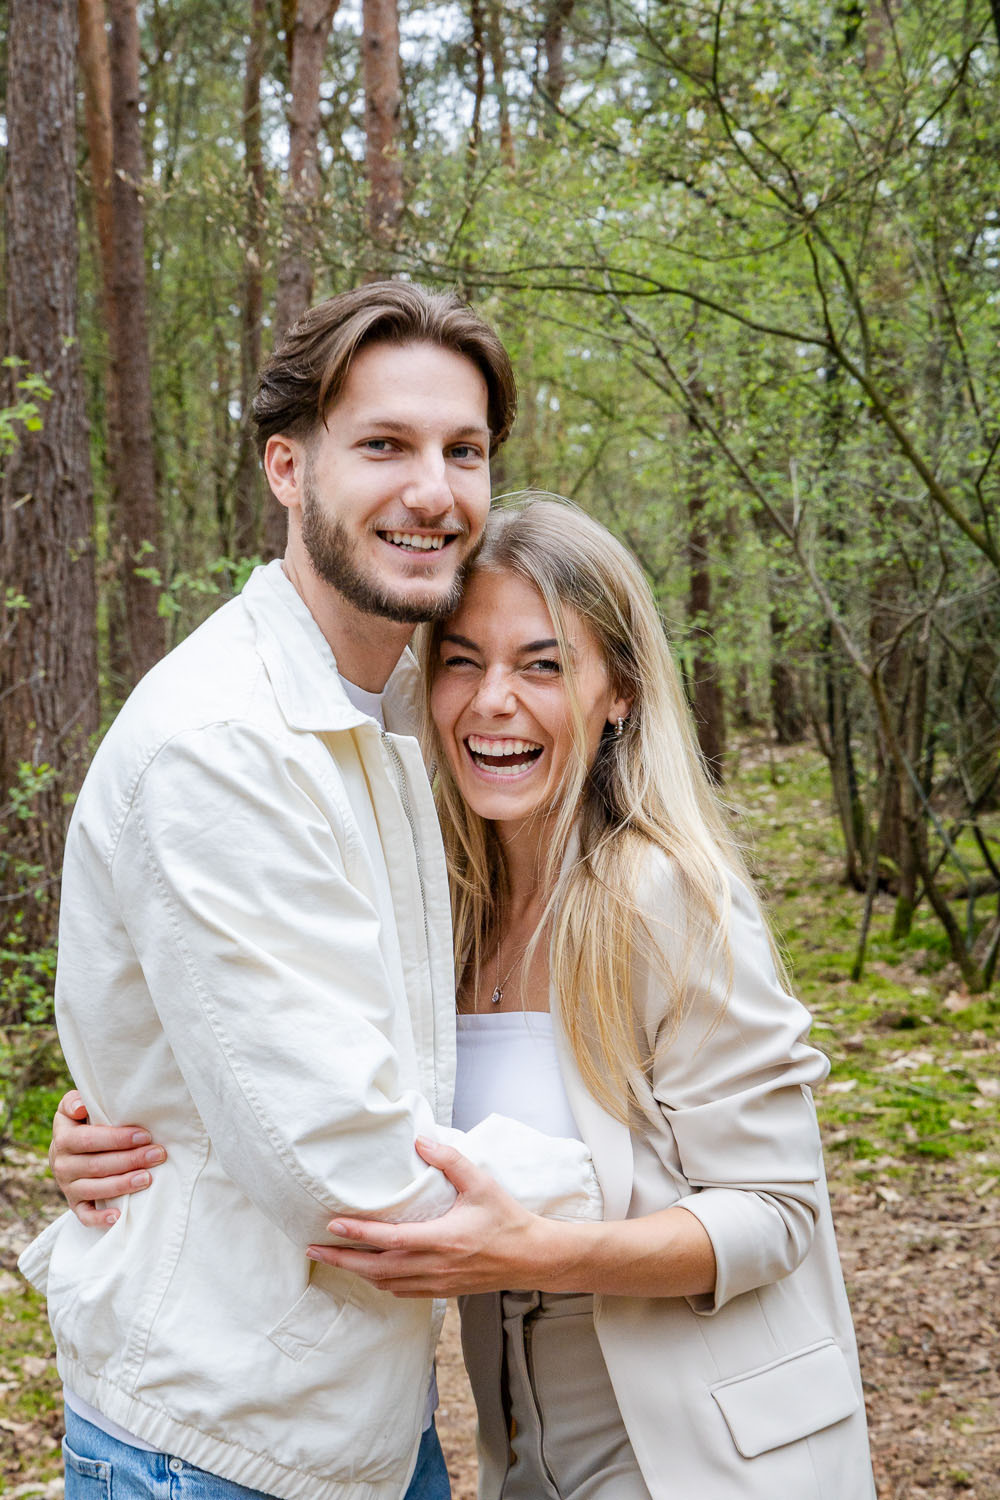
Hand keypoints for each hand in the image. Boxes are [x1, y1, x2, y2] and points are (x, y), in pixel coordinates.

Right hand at [49, 1090, 166, 1227]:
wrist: (66, 1150)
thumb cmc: (80, 1123)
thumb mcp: (72, 1108)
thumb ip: (75, 1102)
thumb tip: (81, 1106)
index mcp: (63, 1138)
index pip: (89, 1140)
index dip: (117, 1138)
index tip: (144, 1135)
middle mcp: (61, 1164)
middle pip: (97, 1165)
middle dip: (131, 1160)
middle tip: (158, 1154)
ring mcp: (67, 1186)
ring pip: (95, 1189)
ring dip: (123, 1184)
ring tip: (148, 1178)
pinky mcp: (74, 1204)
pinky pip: (85, 1215)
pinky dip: (100, 1218)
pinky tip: (119, 1215)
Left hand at [306, 1137, 551, 1297]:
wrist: (531, 1257)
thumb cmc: (506, 1219)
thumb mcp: (481, 1183)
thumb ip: (451, 1160)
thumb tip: (421, 1140)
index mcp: (442, 1240)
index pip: (390, 1240)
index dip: (359, 1234)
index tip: (332, 1224)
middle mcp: (434, 1266)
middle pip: (377, 1269)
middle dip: (342, 1260)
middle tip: (313, 1248)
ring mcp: (436, 1282)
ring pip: (385, 1283)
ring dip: (356, 1273)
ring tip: (332, 1258)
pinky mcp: (441, 1290)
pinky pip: (401, 1291)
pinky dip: (379, 1282)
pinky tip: (369, 1272)